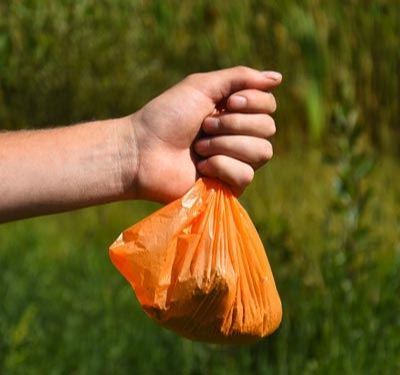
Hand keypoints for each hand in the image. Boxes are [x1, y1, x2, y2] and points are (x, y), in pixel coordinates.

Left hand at [130, 66, 281, 201]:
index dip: (253, 102)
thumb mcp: (202, 86)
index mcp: (234, 112)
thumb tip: (278, 78)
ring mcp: (235, 162)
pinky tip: (201, 168)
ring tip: (199, 148)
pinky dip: (221, 167)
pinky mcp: (229, 186)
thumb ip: (240, 78)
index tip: (228, 102)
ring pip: (262, 152)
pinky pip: (245, 175)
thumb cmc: (167, 116)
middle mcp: (239, 136)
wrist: (143, 151)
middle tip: (204, 126)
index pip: (269, 106)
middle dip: (233, 124)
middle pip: (268, 128)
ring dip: (225, 145)